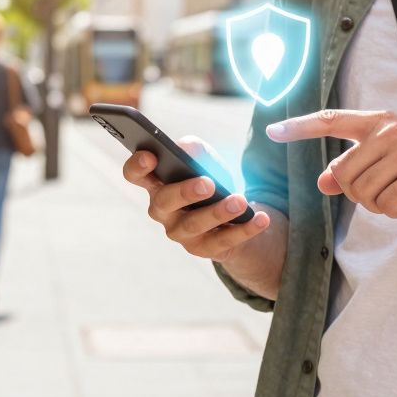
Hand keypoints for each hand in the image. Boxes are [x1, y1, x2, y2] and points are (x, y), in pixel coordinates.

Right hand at [121, 136, 271, 261]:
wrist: (235, 217)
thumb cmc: (212, 183)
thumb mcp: (207, 162)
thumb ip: (195, 151)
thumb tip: (186, 147)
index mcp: (157, 184)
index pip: (135, 175)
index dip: (137, 166)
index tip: (151, 156)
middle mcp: (163, 211)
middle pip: (164, 202)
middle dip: (185, 192)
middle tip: (207, 183)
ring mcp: (182, 233)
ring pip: (195, 224)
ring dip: (218, 212)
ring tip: (240, 201)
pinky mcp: (205, 249)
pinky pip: (224, 241)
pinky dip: (245, 230)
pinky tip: (261, 219)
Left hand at [267, 110, 396, 223]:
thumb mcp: (392, 167)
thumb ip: (356, 169)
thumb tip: (322, 180)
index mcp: (382, 122)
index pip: (332, 120)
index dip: (300, 126)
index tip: (272, 131)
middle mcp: (391, 130)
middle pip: (343, 174)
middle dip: (360, 194)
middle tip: (390, 192)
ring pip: (362, 193)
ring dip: (381, 205)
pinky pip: (386, 205)